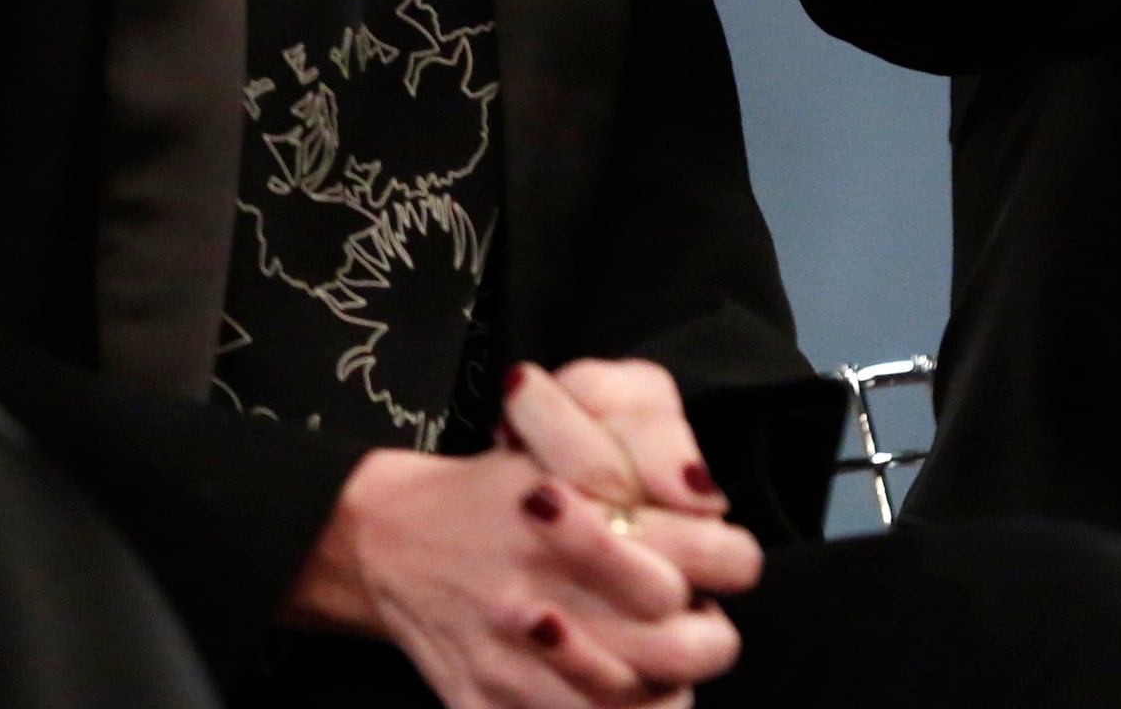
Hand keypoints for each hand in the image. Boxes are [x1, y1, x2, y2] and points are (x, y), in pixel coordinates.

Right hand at [281, 359, 757, 708]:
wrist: (389, 540)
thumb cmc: (498, 488)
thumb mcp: (569, 439)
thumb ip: (646, 448)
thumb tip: (704, 493)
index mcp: (579, 514)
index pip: (718, 557)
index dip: (731, 560)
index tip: (717, 559)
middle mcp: (547, 592)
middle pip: (690, 647)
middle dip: (709, 636)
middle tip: (693, 621)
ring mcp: (514, 660)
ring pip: (639, 706)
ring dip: (661, 687)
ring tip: (652, 662)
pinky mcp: (484, 704)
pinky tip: (606, 692)